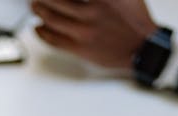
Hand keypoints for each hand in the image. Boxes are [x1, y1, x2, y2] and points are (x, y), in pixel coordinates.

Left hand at [32, 0, 156, 67]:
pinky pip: (55, 41)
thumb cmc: (134, 19)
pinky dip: (43, 34)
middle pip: (57, 1)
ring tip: (35, 7)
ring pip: (53, 20)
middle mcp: (91, 12)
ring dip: (40, 11)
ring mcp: (84, 31)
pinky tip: (38, 28)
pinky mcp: (81, 48)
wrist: (142, 47)